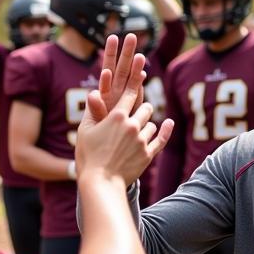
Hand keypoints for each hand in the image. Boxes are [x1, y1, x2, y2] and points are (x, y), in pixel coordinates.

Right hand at [76, 33, 173, 185]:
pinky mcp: (148, 155)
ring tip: (138, 130)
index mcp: (116, 117)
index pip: (130, 95)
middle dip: (143, 107)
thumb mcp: (85, 131)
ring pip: (152, 124)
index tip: (143, 70)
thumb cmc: (88, 156)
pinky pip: (161, 139)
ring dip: (147, 124)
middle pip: (145, 108)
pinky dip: (165, 131)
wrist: (100, 182)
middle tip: (140, 108)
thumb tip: (94, 92)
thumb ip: (93, 111)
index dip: (136, 82)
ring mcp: (142, 140)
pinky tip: (168, 124)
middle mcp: (132, 125)